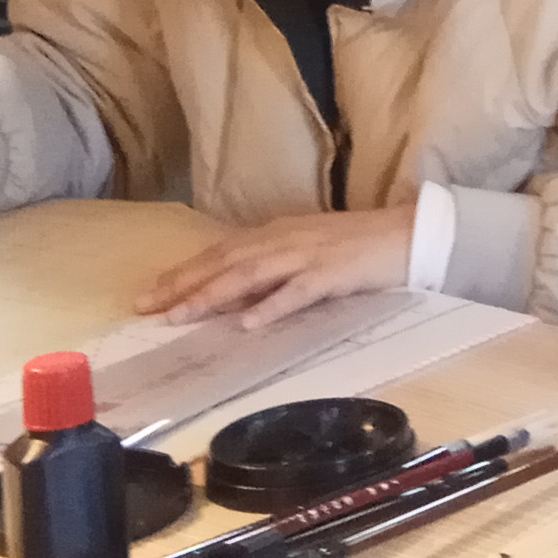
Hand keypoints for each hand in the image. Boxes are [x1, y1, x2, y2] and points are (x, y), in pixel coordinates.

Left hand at [136, 213, 423, 328]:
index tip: (149, 295)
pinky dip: (271, 306)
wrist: (410, 234)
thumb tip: (235, 298)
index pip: (220, 254)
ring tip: (181, 315)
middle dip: (183, 285)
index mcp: (277, 233)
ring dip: (212, 295)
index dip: (183, 274)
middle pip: (225, 262)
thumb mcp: (307, 252)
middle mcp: (285, 239)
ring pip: (250, 275)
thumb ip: (273, 270)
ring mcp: (309, 255)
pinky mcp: (334, 274)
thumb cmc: (359, 247)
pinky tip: (248, 323)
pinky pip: (298, 293)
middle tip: (146, 307)